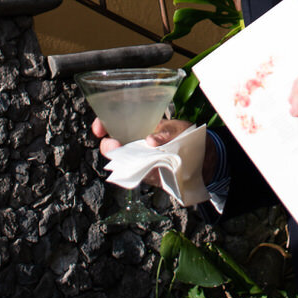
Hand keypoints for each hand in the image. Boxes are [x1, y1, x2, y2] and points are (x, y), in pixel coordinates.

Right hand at [90, 117, 215, 183]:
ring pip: (119, 161)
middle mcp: (134, 142)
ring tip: (124, 159)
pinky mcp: (143, 174)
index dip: (103, 123)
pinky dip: (130, 175)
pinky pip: (131, 176)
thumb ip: (165, 134)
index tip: (99, 128)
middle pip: (112, 144)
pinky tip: (133, 171)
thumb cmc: (184, 137)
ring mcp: (138, 159)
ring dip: (118, 161)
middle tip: (114, 145)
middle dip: (109, 145)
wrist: (198, 158)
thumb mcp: (177, 130)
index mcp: (138, 125)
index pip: (114, 122)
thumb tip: (150, 140)